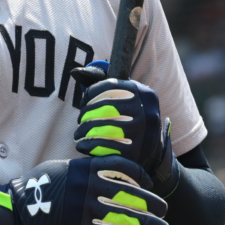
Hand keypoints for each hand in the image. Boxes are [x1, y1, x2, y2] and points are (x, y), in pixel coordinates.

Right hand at [0, 155, 169, 224]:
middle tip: (164, 210)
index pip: (121, 166)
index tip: (150, 184)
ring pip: (124, 214)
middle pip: (129, 191)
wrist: (13, 211)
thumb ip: (81, 170)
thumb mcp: (58, 169)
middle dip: (150, 202)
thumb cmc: (35, 189)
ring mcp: (83, 207)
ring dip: (147, 222)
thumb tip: (98, 171)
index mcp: (83, 166)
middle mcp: (86, 184)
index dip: (140, 175)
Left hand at [71, 62, 178, 197]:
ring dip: (85, 131)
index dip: (92, 93)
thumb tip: (75, 72)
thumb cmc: (130, 118)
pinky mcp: (135, 153)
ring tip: (78, 134)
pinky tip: (82, 145)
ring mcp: (142, 133)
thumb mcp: (126, 99)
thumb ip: (105, 86)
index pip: (111, 85)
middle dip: (87, 114)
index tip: (84, 102)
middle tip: (80, 120)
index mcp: (144, 94)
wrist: (149, 149)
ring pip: (103, 128)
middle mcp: (147, 112)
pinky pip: (104, 147)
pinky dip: (89, 146)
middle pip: (106, 107)